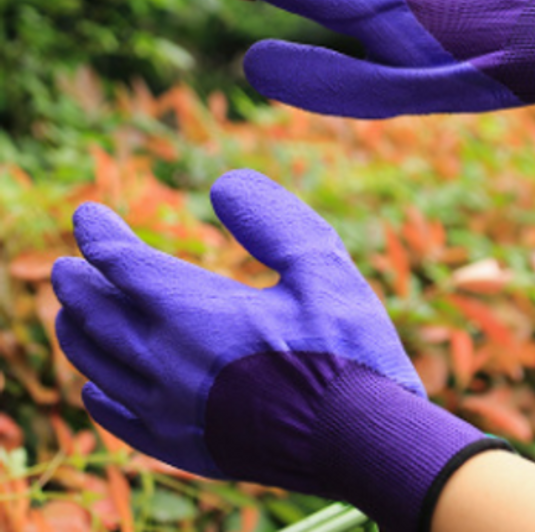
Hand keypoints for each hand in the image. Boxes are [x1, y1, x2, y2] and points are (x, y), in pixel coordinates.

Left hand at [52, 169, 508, 530]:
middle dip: (79, 282)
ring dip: (79, 331)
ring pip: (98, 365)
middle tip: (68, 264)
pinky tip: (96, 388)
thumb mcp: (322, 265)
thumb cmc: (347, 348)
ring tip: (70, 313)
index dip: (101, 235)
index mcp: (197, 315)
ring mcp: (172, 412)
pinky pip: (119, 419)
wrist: (365, 443)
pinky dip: (98, 393)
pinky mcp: (186, 449)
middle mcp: (169, 364)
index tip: (88, 215)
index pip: (126, 265)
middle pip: (98, 314)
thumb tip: (223, 185)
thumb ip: (271, 220)